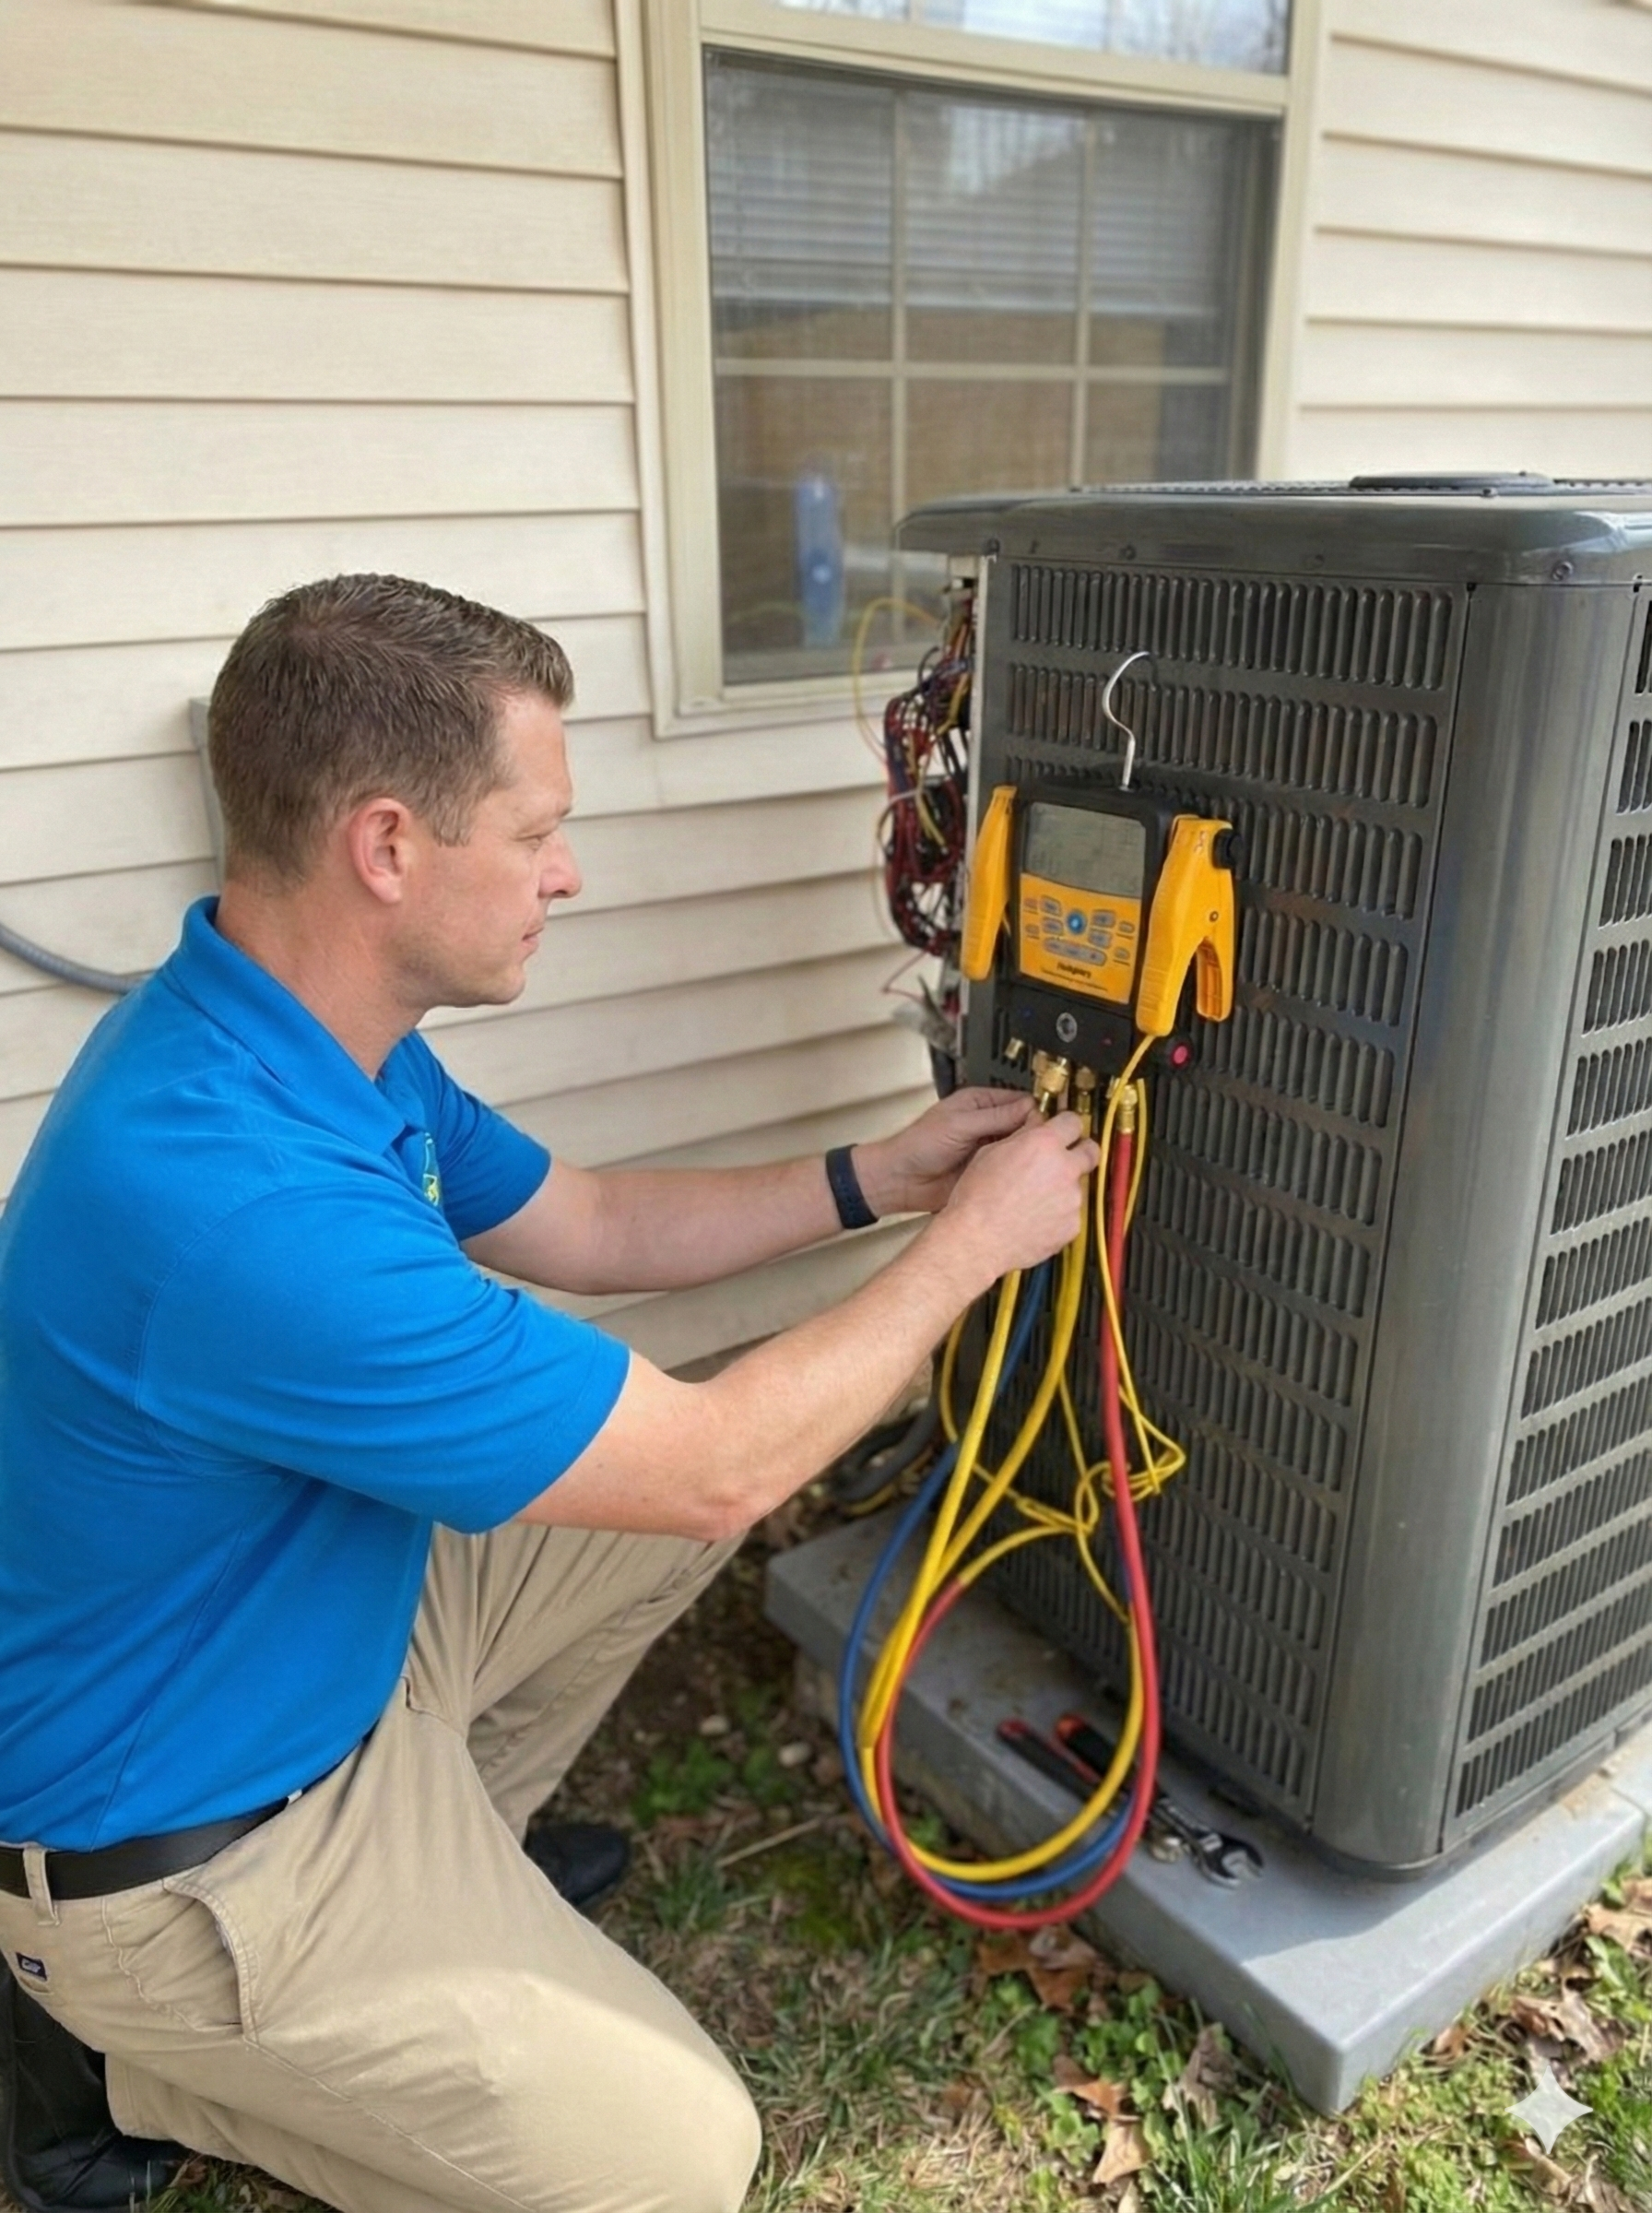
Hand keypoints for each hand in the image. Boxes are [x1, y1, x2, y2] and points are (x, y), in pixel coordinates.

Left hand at [852, 1087, 1034, 1217]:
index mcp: (979, 1103)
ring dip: (1027, 1153)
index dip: (1035, 1110)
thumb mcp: (959, 1124)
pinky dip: (1018, 1171)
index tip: (1049, 1121)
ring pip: (1019, 1148)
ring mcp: (989, 1148)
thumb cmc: (919, 1145)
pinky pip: (1010, 1169)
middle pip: (1023, 1124)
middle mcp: (988, 1124)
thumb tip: (1029, 1108)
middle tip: (1050, 1142)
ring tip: (1042, 1158)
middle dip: (1035, 1133)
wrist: (901, 1180)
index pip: (1018, 1101)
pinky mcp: (988, 1170)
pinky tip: (1028, 1174)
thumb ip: (994, 1117)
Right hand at [934, 1109, 1098, 1282]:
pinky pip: (1070, 1214)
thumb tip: (1035, 1126)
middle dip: (1081, 1152)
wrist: (977, 1240)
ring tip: (1032, 1201)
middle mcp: (1064, 1169)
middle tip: (1064, 1159)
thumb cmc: (977, 1197)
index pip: (1072, 1122)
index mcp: (1044, 1144)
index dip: (1065, 1125)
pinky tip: (1034, 1219)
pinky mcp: (1072, 1226)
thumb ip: (1021, 1136)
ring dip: (1061, 1188)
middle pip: (1091, 1151)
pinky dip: (1057, 1215)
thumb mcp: (990, 1153)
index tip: (1062, 1131)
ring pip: (1076, 1186)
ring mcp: (1072, 1199)